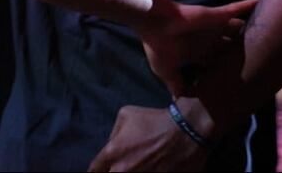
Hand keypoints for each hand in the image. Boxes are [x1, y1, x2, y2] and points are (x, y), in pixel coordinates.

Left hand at [88, 105, 208, 171]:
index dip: (96, 170)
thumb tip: (112, 144)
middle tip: (118, 167)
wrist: (186, 131)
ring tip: (136, 167)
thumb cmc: (154, 121)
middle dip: (111, 172)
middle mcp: (124, 169)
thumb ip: (114, 133)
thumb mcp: (126, 115)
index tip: (101, 169)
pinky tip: (150, 170)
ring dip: (128, 172)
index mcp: (113, 152)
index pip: (95, 169)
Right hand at [135, 0, 256, 96]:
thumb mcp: (166, 71)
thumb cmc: (159, 47)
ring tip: (268, 35)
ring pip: (238, 29)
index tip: (240, 79)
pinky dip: (248, 5)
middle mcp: (208, 40)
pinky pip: (236, 9)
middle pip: (231, 47)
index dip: (227, 70)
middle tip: (260, 60)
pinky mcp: (217, 16)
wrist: (154, 24)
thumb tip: (179, 101)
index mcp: (197, 53)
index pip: (217, 63)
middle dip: (242, 52)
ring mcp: (214, 27)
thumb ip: (176, 85)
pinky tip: (261, 1)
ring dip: (250, 30)